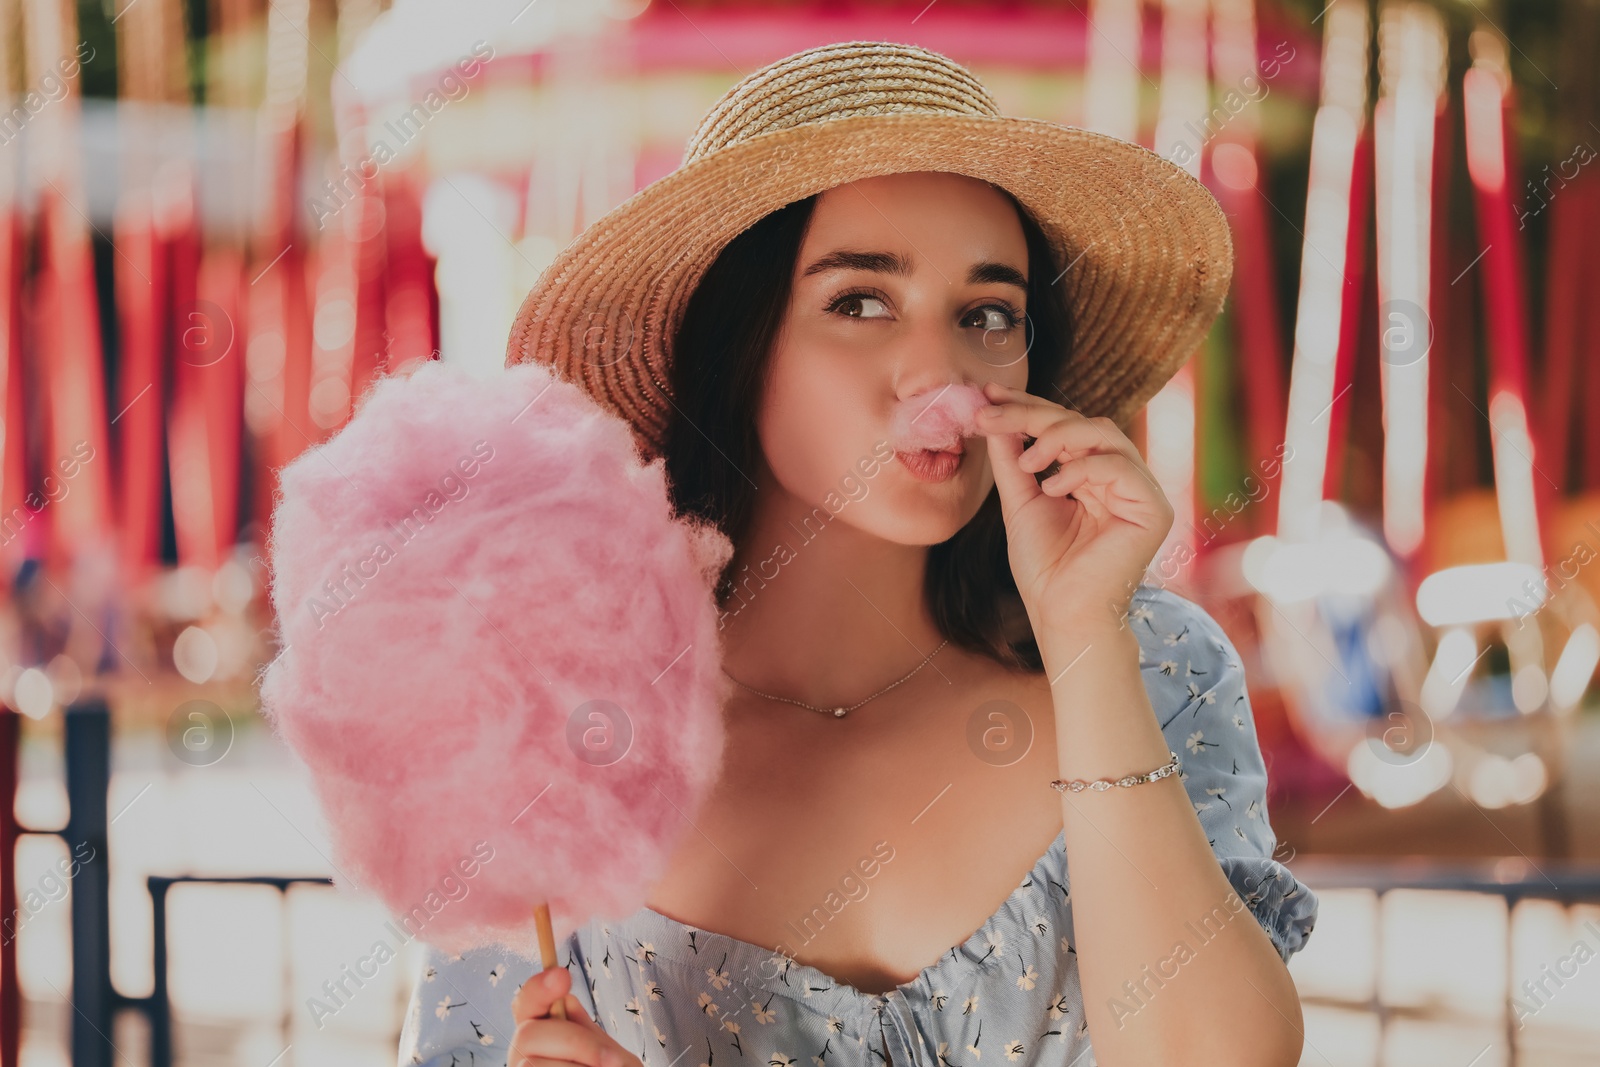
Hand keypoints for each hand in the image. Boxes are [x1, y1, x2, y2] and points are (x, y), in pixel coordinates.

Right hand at [511, 966, 639, 1066]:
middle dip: (577, 1043)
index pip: (526, 1003)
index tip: (562, 976)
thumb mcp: (607, 1056)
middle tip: (612, 1062)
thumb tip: (566, 1001)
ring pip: (531, 1066)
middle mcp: (521, 1055)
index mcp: (541, 1033)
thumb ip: (587, 1033)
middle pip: (528, 1033)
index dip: (537, 987)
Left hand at [976, 381, 1172, 633]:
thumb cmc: (1045, 568)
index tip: (989, 395)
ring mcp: (1140, 491)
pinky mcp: (1153, 508)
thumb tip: (996, 416)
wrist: (1062, 614)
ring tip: (1026, 462)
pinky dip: (1081, 469)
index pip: (1065, 427)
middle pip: (1083, 423)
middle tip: (991, 415)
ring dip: (1057, 437)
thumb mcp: (1020, 502)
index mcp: (1094, 476)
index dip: (1029, 407)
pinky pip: (1119, 466)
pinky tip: (1052, 488)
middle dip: (1034, 414)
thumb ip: (1012, 460)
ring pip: (1104, 434)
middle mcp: (1121, 478)